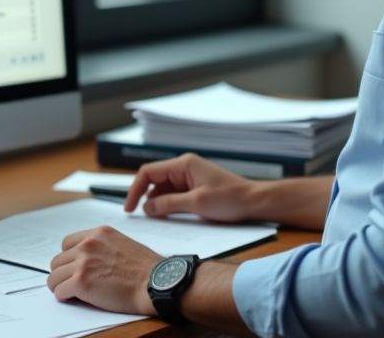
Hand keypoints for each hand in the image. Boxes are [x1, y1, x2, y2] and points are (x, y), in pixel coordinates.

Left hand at [47, 225, 160, 314]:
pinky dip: (64, 297)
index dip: (69, 258)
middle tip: (70, 283)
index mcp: (99, 233)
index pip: (67, 243)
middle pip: (58, 260)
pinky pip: (59, 291)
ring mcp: (83, 262)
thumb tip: (90, 259)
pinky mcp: (80, 282)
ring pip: (54, 276)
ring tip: (70, 292)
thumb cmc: (146, 269)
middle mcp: (88, 244)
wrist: (156, 282)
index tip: (73, 267)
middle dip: (63, 273)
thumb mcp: (123, 244)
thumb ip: (103, 247)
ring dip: (61, 285)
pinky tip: (73, 299)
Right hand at [124, 153, 256, 220]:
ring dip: (157, 203)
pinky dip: (168, 205)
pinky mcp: (195, 188)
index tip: (129, 208)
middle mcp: (184, 167)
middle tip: (139, 217)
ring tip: (155, 219)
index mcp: (183, 164)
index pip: (148, 172)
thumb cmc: (230, 199)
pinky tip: (168, 216)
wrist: (254, 202)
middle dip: (145, 197)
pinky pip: (174, 195)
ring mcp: (190, 177)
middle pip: (154, 180)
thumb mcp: (196, 203)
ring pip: (163, 189)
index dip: (135, 190)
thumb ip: (168, 204)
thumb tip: (146, 208)